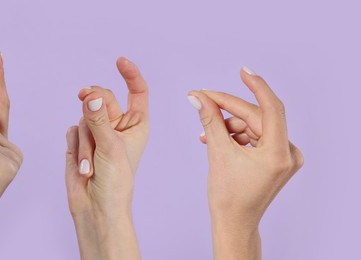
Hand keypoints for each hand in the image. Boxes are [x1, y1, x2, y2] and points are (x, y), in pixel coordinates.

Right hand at [65, 57, 147, 259]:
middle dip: (94, 106)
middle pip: (103, 98)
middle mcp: (118, 124)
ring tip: (92, 164)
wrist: (96, 207)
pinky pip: (72, 129)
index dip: (130, 74)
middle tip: (84, 101)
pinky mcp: (80, 141)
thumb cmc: (116, 181)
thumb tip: (92, 94)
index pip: (137, 91)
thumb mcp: (111, 147)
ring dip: (86, 139)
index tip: (119, 60)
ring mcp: (98, 131)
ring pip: (84, 115)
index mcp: (137, 124)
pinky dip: (76, 146)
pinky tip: (83, 165)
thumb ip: (99, 118)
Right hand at [187, 67, 303, 259]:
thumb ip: (210, 120)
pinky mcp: (277, 160)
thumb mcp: (217, 153)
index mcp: (279, 153)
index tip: (242, 71)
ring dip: (230, 124)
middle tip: (203, 98)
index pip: (271, 108)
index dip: (256, 86)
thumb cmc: (227, 196)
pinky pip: (256, 137)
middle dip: (229, 109)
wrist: (234, 223)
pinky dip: (236, 135)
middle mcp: (288, 153)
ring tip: (206, 130)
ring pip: (255, 127)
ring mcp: (284, 158)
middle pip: (258, 117)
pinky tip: (216, 138)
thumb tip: (196, 96)